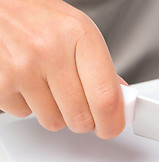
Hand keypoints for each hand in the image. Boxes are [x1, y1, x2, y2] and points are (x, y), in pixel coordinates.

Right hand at [0, 0, 125, 138]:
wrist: (1, 5)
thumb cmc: (41, 18)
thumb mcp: (80, 32)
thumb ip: (102, 68)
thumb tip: (121, 100)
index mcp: (80, 36)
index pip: (106, 97)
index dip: (112, 122)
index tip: (112, 127)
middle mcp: (51, 51)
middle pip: (81, 117)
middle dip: (85, 120)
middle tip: (82, 105)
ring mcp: (22, 68)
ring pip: (54, 121)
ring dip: (57, 112)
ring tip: (50, 85)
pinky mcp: (0, 82)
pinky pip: (25, 115)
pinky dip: (30, 106)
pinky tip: (29, 82)